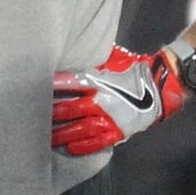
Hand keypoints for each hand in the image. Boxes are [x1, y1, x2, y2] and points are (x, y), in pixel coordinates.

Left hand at [51, 45, 184, 155]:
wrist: (160, 87)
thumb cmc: (134, 69)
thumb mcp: (114, 58)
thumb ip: (94, 57)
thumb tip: (76, 46)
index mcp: (100, 81)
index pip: (73, 82)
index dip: (57, 85)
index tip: (42, 86)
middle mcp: (102, 101)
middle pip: (71, 109)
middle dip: (53, 113)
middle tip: (36, 116)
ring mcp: (110, 118)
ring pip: (80, 129)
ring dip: (62, 133)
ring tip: (47, 136)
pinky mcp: (118, 131)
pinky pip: (97, 142)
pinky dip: (82, 146)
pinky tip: (69, 147)